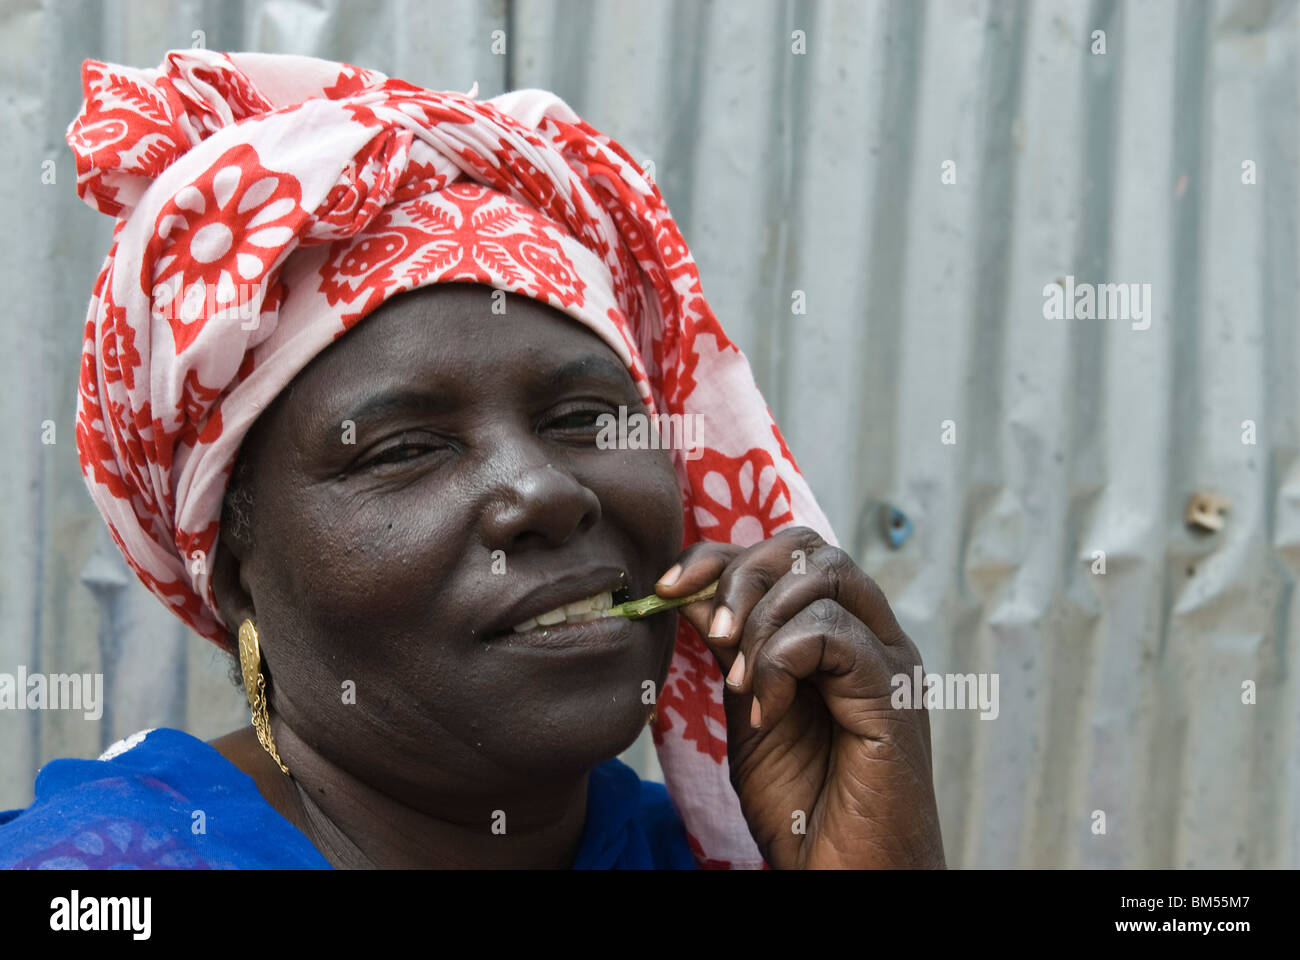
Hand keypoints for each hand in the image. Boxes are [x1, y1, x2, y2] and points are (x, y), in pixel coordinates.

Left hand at [658, 527, 945, 868]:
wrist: (844, 876)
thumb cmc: (802, 805)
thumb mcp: (748, 707)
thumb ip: (732, 648)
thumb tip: (692, 589)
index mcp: (841, 633)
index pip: (785, 554)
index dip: (720, 557)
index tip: (668, 588)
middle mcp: (873, 635)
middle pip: (808, 548)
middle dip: (742, 576)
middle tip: (715, 638)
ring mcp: (890, 661)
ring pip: (824, 576)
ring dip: (761, 624)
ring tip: (742, 686)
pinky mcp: (895, 695)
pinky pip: (833, 633)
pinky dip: (782, 663)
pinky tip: (767, 712)